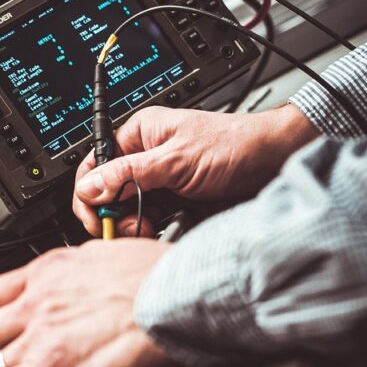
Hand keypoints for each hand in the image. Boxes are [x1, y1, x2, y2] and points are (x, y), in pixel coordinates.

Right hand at [73, 105, 316, 235]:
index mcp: (137, 135)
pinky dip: (152, 229)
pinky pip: (151, 219)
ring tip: (149, 229)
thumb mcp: (174, 160)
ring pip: (128, 209)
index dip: (89, 193)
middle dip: (114, 213)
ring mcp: (160, 180)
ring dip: (134, 223)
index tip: (97, 217)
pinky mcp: (175, 201)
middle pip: (108, 192)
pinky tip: (160, 231)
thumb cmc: (234, 145)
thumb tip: (89, 187)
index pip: (94, 165)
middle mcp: (145, 157)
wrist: (277, 162)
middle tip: (129, 227)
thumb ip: (128, 175)